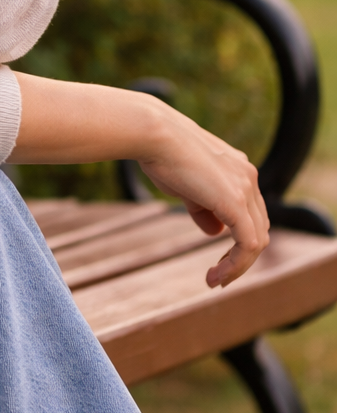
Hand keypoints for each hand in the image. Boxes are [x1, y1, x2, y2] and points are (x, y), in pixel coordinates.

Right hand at [137, 108, 269, 287]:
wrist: (153, 133)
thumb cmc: (160, 153)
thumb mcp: (185, 185)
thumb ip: (204, 208)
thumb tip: (216, 232)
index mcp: (238, 168)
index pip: (250, 211)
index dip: (238, 238)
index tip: (217, 258)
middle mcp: (248, 176)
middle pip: (258, 227)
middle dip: (239, 255)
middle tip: (217, 274)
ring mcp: (245, 187)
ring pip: (257, 239)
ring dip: (238, 265)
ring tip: (215, 280)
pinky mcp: (236, 201)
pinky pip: (248, 244)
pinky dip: (236, 265)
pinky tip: (216, 275)